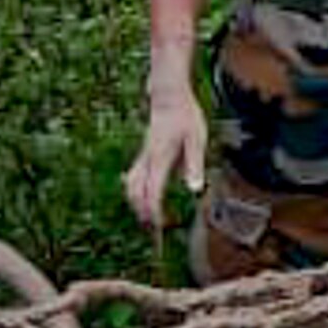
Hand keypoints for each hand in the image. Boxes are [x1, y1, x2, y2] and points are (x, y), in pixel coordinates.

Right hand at [124, 80, 207, 231]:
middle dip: (141, 211)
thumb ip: (194, 164)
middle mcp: (147, 159)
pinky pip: (132, 176)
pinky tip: (138, 199)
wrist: (169, 97)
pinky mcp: (143, 154)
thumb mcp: (197, 139)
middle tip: (151, 229)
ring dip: (135, 202)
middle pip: (136, 191)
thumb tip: (194, 190)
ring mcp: (143, 156)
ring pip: (130, 184)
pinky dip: (133, 191)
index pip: (152, 190)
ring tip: (145, 218)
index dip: (153, 209)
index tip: (158, 224)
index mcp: (161, 158)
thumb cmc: (186, 117)